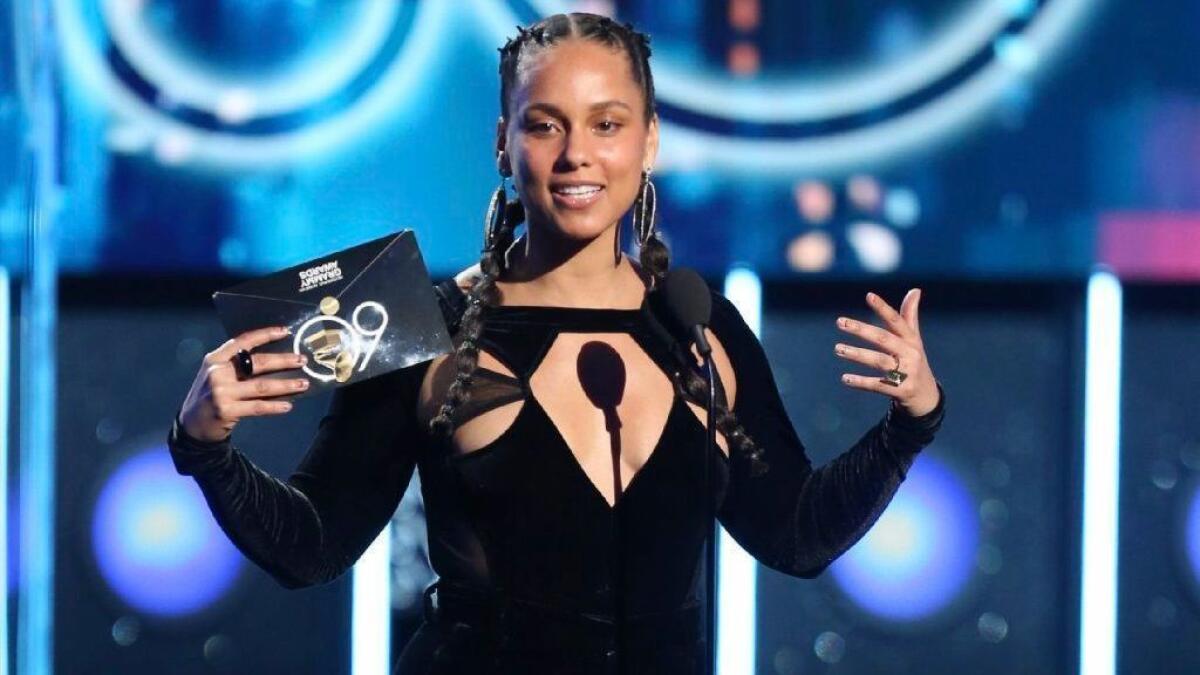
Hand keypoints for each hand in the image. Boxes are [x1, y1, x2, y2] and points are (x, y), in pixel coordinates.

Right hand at [177, 325, 309, 442]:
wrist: (192, 425)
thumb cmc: (209, 395)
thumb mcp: (216, 375)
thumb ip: (235, 366)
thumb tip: (274, 360)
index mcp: (215, 359)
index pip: (243, 341)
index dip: (265, 334)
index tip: (285, 331)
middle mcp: (217, 373)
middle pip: (257, 363)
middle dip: (283, 361)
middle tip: (302, 360)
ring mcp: (221, 392)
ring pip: (262, 386)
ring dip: (286, 385)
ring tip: (303, 384)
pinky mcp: (227, 410)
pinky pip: (258, 407)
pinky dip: (274, 406)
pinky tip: (288, 406)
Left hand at [833, 289, 939, 416]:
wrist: (927, 395)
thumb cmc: (914, 361)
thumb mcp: (914, 339)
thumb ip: (909, 316)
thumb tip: (915, 289)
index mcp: (912, 340)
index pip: (897, 321)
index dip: (883, 308)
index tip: (869, 295)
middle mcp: (910, 354)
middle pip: (883, 339)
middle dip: (861, 329)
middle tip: (840, 322)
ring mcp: (907, 373)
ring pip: (878, 361)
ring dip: (857, 354)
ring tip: (838, 348)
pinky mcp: (901, 391)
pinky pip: (878, 385)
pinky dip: (861, 382)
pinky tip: (845, 378)